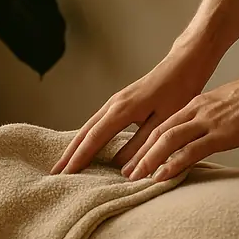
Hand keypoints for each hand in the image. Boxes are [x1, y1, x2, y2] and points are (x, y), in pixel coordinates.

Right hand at [53, 50, 213, 174]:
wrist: (183, 64)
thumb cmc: (179, 90)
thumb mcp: (164, 122)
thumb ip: (143, 145)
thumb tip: (122, 169)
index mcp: (121, 110)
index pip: (94, 139)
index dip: (79, 158)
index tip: (67, 174)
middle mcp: (112, 105)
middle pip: (83, 133)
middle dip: (69, 154)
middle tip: (55, 173)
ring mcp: (114, 102)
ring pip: (87, 127)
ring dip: (74, 146)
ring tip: (64, 163)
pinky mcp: (119, 103)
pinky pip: (96, 123)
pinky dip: (86, 137)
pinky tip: (84, 146)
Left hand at [123, 64, 238, 180]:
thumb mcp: (228, 107)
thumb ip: (213, 120)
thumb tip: (207, 135)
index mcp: (197, 105)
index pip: (162, 125)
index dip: (144, 143)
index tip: (133, 159)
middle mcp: (196, 112)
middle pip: (157, 133)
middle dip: (138, 154)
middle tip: (125, 173)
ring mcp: (208, 122)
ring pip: (167, 141)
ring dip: (148, 161)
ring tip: (134, 178)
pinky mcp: (222, 133)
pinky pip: (190, 151)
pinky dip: (172, 164)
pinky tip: (161, 176)